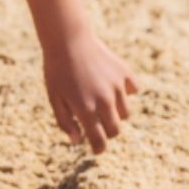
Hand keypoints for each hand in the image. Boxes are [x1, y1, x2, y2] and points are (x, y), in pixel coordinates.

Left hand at [42, 29, 139, 153]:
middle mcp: (105, 101)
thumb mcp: (54, 97)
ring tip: (100, 99)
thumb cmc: (57, 70)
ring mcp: (117, 87)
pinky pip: (134, 90)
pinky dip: (126, 91)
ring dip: (115, 112)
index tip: (97, 149)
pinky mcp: (125, 74)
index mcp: (86, 110)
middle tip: (98, 124)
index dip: (98, 148)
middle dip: (107, 132)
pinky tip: (112, 85)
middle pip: (115, 130)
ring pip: (125, 113)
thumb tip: (78, 142)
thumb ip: (65, 121)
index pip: (99, 140)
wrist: (68, 40)